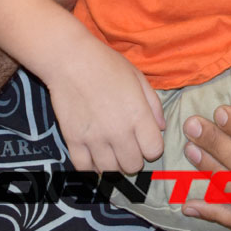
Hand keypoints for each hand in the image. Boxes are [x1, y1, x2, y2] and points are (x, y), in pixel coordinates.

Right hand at [50, 34, 164, 174]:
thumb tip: (161, 127)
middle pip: (133, 166)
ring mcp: (94, 138)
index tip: (145, 139)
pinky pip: (85, 168)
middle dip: (134, 158)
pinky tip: (94, 156)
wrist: (69, 59)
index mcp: (137, 115)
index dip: (152, 147)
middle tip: (127, 146)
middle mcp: (118, 131)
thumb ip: (153, 104)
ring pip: (110, 171)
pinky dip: (91, 167)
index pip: (154, 151)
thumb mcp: (138, 77)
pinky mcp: (73, 140)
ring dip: (114, 164)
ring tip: (111, 151)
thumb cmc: (106, 64)